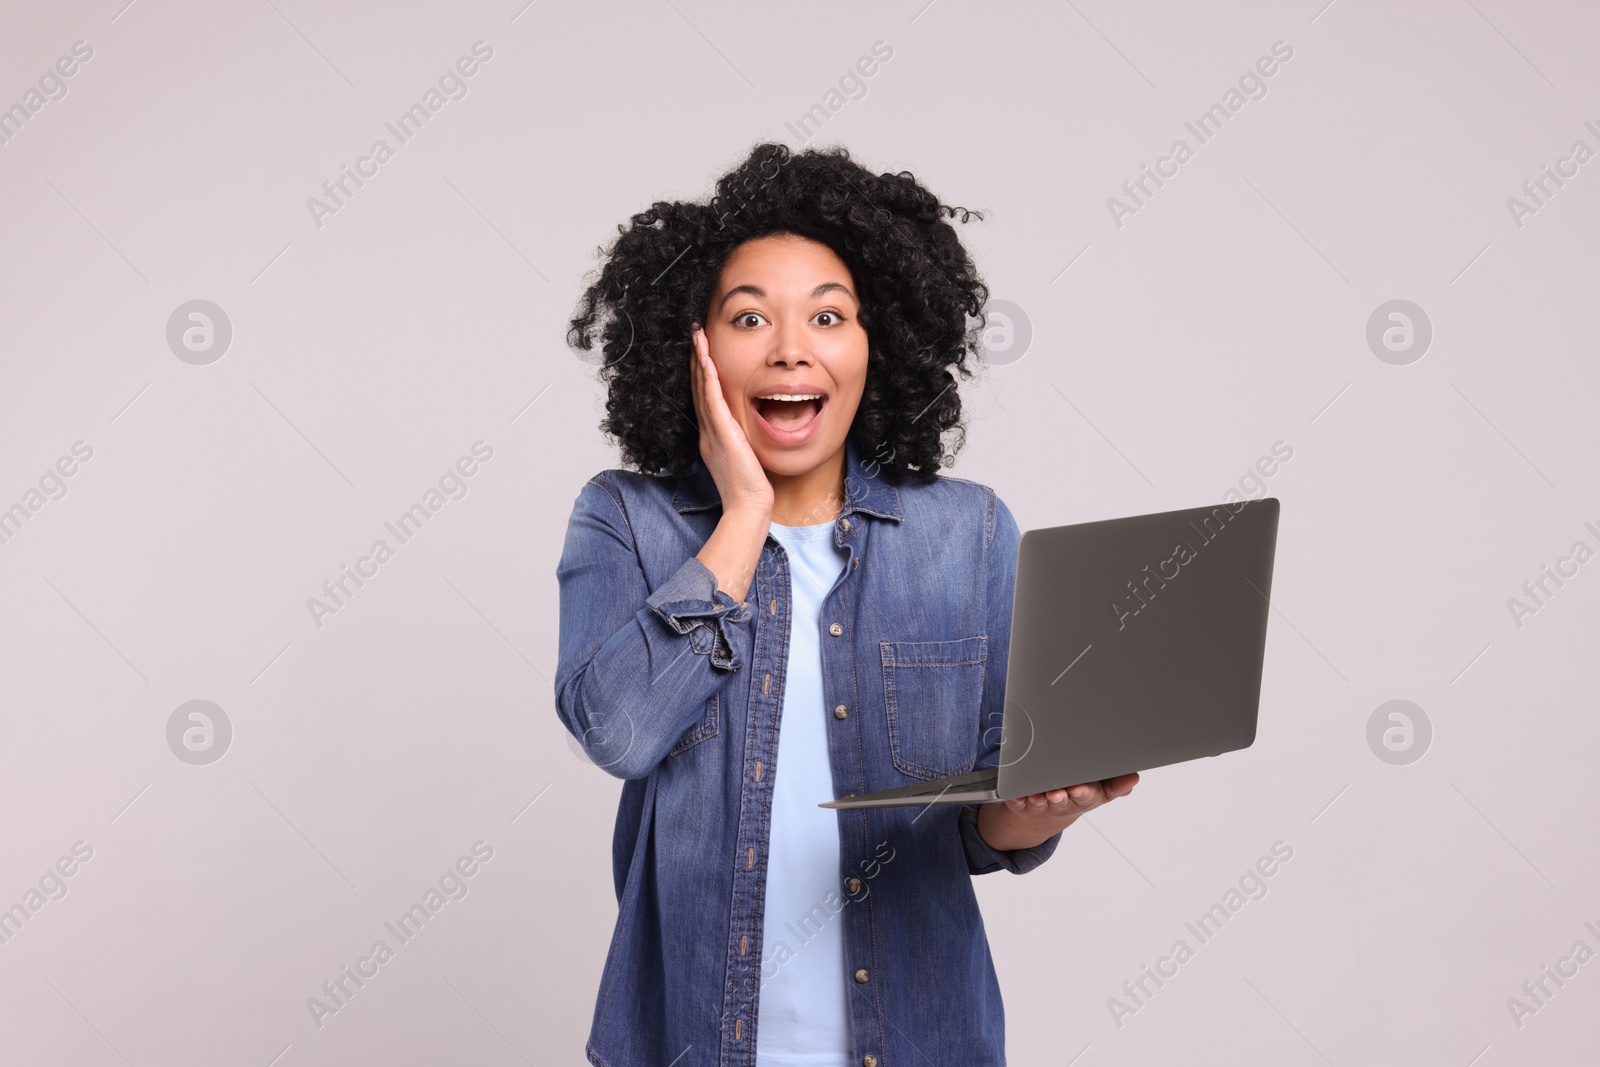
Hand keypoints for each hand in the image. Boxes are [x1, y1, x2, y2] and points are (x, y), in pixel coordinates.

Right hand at [688, 325, 772, 514]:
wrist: (748, 507)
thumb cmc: (749, 488)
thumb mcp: (744, 457)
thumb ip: (741, 441)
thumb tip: (746, 431)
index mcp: (713, 435)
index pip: (705, 396)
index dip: (702, 372)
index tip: (701, 349)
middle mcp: (708, 430)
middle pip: (699, 387)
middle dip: (696, 359)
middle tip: (694, 333)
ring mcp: (713, 431)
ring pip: (702, 389)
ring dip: (699, 360)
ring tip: (697, 336)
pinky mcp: (721, 434)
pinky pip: (712, 401)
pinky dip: (708, 380)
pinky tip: (706, 360)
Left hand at [976, 772, 1139, 851]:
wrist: (1041, 820)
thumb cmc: (1074, 798)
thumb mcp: (1099, 793)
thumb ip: (1117, 785)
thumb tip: (1134, 777)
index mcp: (1083, 798)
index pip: (1087, 796)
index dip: (1083, 793)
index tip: (1080, 789)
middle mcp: (1061, 803)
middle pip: (1062, 801)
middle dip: (1062, 797)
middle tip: (1061, 793)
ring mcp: (1040, 804)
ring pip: (1039, 803)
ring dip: (1039, 800)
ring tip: (1038, 796)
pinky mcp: (1019, 802)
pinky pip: (1016, 801)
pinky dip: (1015, 798)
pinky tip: (1015, 794)